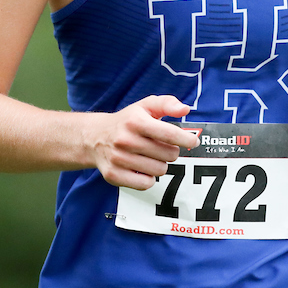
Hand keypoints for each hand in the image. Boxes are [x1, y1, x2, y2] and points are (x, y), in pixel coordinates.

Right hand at [84, 95, 199, 190]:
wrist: (94, 137)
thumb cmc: (126, 121)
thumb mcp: (145, 106)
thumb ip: (167, 104)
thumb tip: (185, 110)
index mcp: (135, 121)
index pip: (169, 134)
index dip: (186, 139)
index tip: (193, 142)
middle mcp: (125, 140)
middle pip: (168, 155)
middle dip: (171, 151)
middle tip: (162, 146)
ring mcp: (118, 159)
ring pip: (159, 170)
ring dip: (160, 164)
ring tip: (151, 156)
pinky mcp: (114, 175)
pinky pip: (146, 184)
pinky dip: (148, 178)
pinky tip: (142, 168)